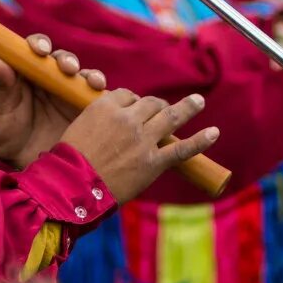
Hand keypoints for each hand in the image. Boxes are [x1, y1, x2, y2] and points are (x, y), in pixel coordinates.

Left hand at [0, 34, 103, 167]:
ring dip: (91, 76)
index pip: (37, 49)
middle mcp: (52, 79)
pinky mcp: (85, 111)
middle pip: (65, 60)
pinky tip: (106, 99)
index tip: (40, 50)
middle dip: (68, 60)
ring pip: (85, 77)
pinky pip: (99, 100)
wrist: (21, 164)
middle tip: (68, 69)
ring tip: (93, 83)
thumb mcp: (2, 111)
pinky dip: (105, 97)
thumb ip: (4, 86)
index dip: (40, 44)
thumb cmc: (5, 133)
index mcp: (30, 72)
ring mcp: (70, 94)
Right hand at [60, 88, 217, 203]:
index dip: (132, 102)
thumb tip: (112, 124)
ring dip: (188, 108)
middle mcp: (127, 119)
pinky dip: (200, 141)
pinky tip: (214, 133)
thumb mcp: (77, 128)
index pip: (127, 95)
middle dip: (157, 105)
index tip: (133, 109)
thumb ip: (98, 121)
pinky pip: (182, 148)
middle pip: (150, 103)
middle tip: (163, 108)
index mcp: (106, 106)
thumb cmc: (68, 161)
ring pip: (170, 117)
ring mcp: (143, 140)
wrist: (72, 187)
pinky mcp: (153, 162)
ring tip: (198, 101)